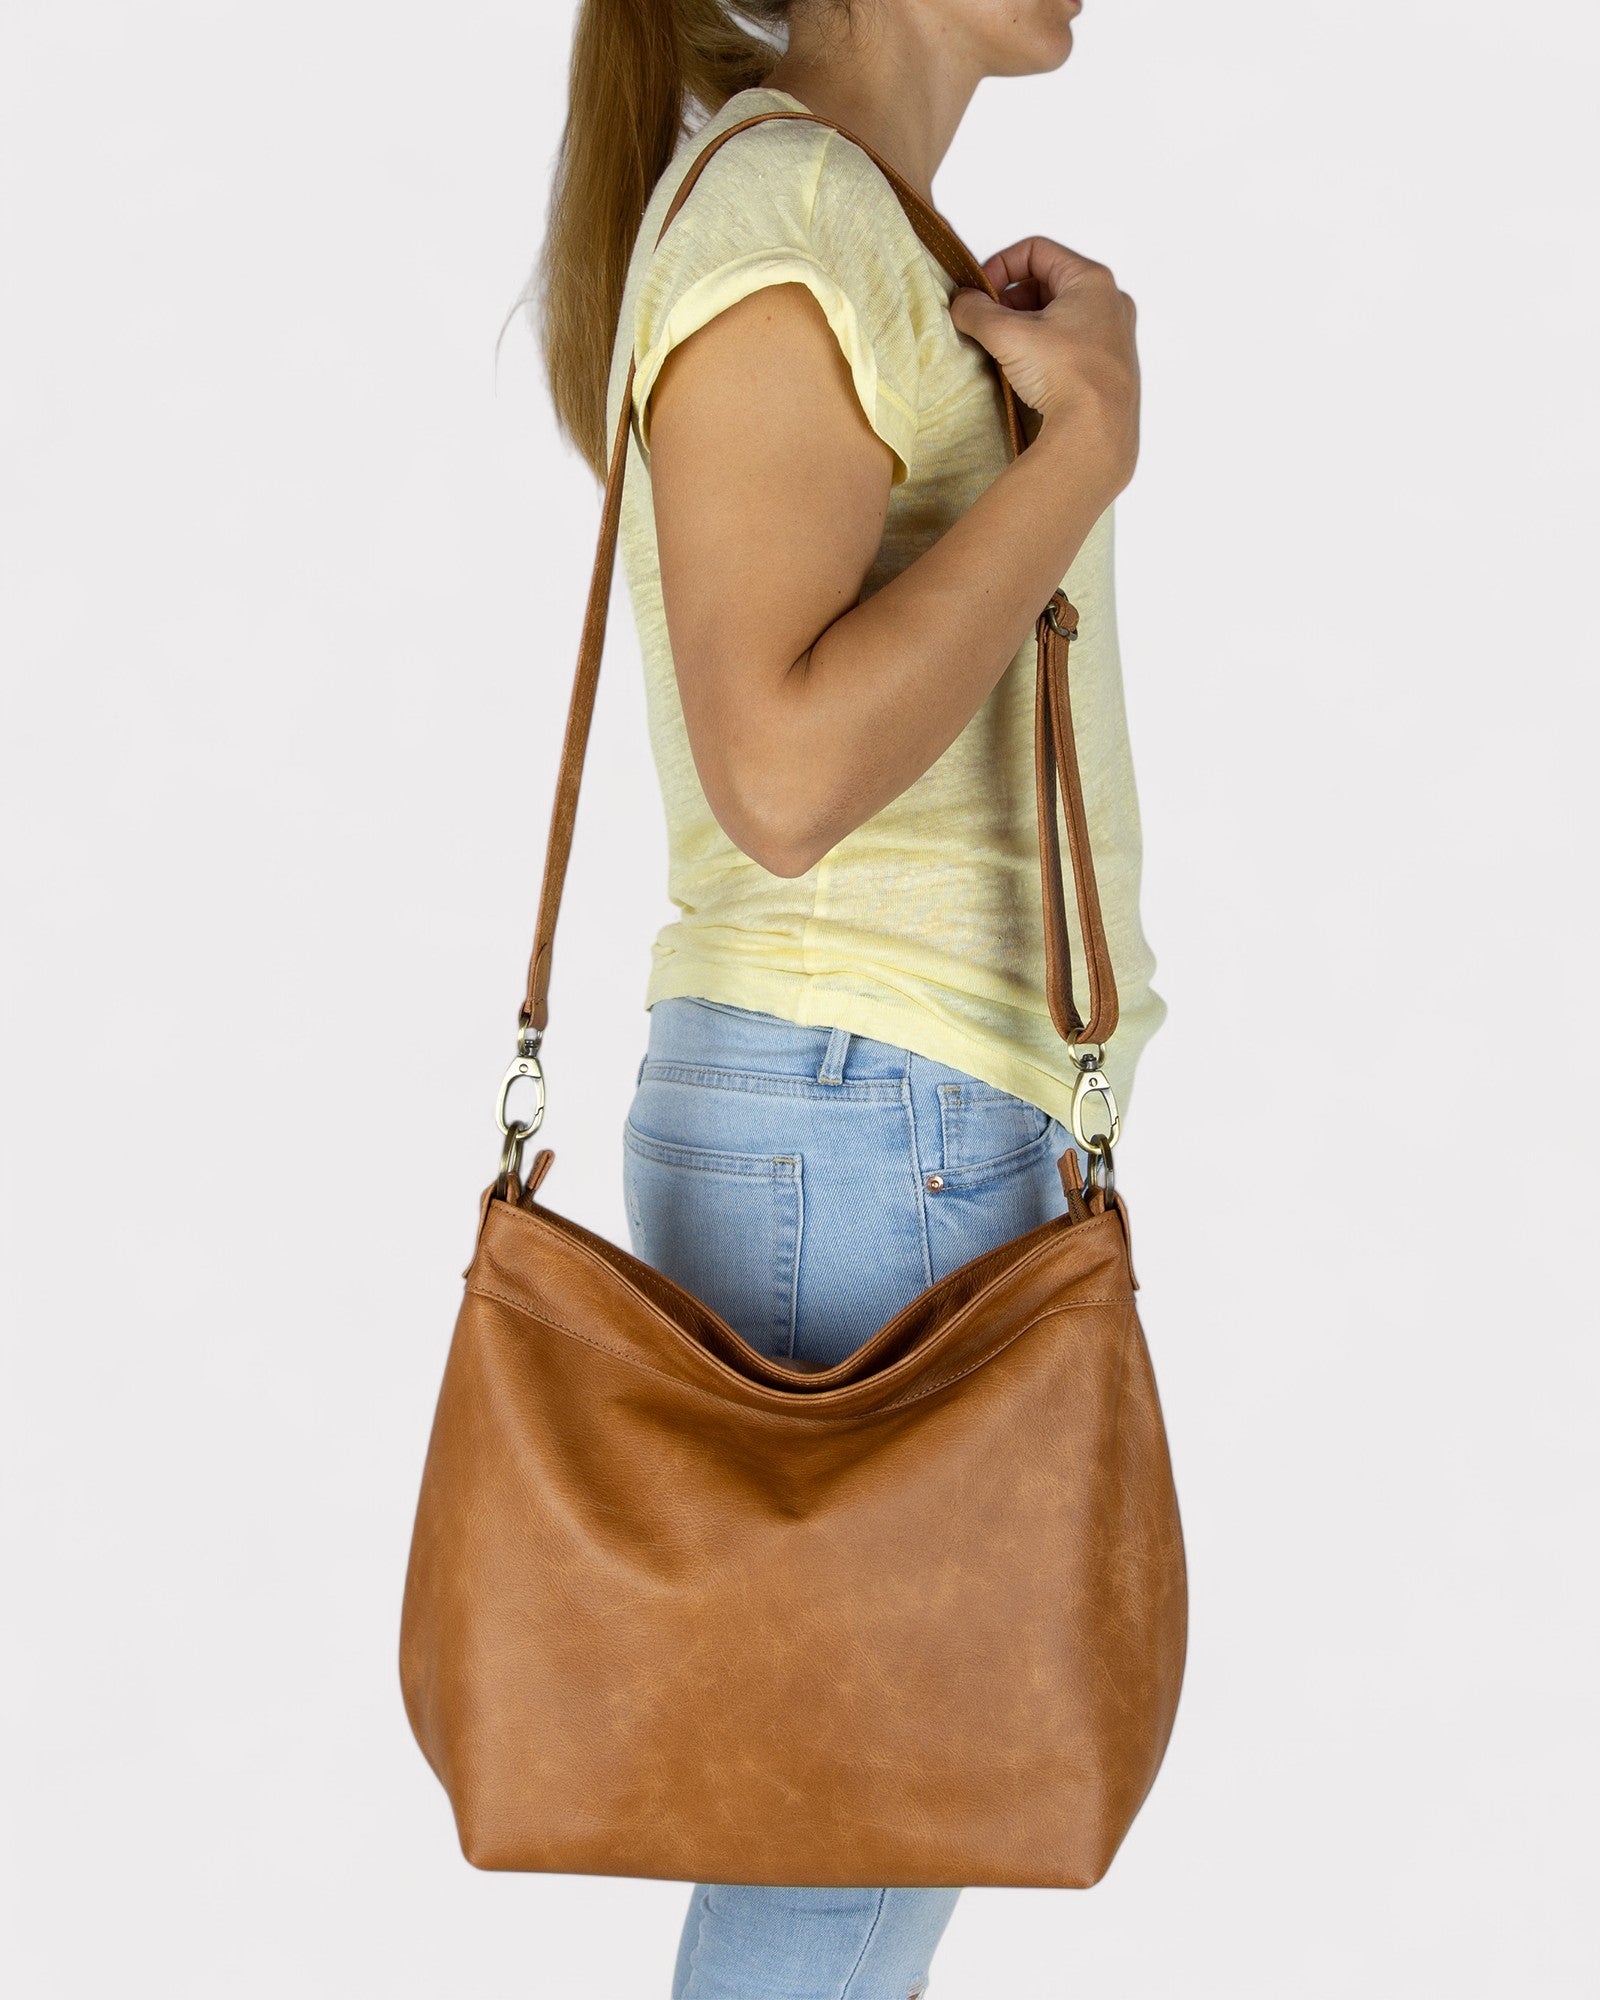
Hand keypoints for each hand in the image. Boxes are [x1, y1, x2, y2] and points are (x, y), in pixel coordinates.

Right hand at [949, 237, 1139, 498]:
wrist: (1097, 434)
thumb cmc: (1064, 375)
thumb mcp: (1008, 335)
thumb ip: (976, 311)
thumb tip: (961, 303)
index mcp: (1091, 280)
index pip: (1036, 250)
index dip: (1000, 265)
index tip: (980, 293)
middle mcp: (1110, 303)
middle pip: (1048, 282)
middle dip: (1011, 299)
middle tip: (988, 323)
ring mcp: (1114, 337)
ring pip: (1060, 315)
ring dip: (1026, 325)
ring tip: (1004, 350)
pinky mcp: (1111, 369)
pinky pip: (1071, 343)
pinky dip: (1045, 348)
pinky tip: (1028, 371)